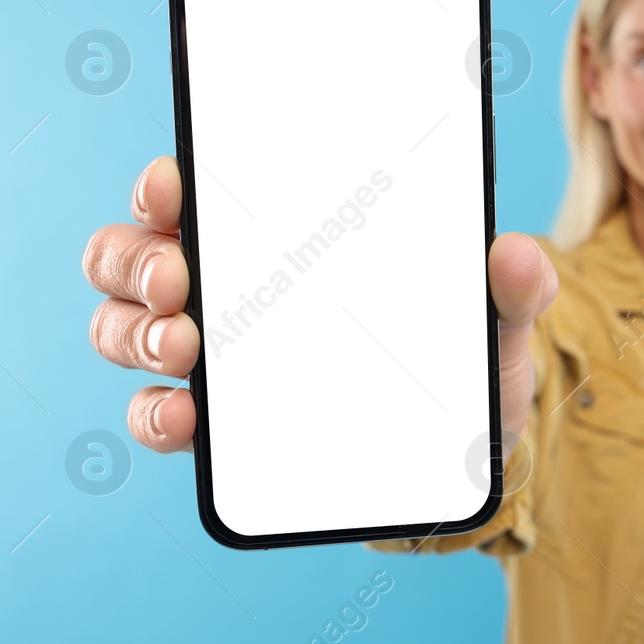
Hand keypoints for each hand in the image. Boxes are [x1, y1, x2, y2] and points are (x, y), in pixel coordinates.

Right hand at [81, 157, 558, 453]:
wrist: (461, 461)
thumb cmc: (464, 367)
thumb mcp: (499, 325)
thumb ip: (517, 288)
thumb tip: (518, 254)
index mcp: (282, 238)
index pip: (198, 192)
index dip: (167, 182)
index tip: (175, 185)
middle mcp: (230, 288)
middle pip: (134, 254)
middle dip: (137, 259)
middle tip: (179, 280)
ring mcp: (212, 357)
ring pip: (125, 326)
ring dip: (133, 332)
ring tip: (183, 347)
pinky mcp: (217, 427)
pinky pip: (155, 413)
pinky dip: (154, 413)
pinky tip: (185, 416)